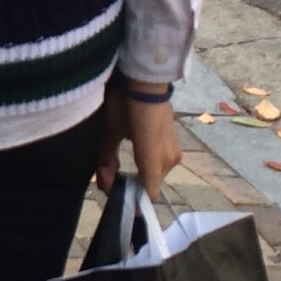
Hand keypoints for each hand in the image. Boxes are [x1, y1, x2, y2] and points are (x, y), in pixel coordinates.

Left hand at [95, 70, 182, 200]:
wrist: (146, 80)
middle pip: (151, 183)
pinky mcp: (175, 141)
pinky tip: (133, 151)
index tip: (117, 197)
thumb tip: (104, 185)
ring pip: (156, 172)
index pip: (149, 193)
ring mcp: (175, 151)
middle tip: (108, 175)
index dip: (133, 200)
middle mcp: (169, 160)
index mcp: (154, 161)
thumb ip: (106, 159)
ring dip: (140, 172)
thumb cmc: (125, 104)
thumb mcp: (111, 131)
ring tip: (117, 163)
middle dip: (131, 183)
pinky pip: (161, 160)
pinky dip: (148, 161)